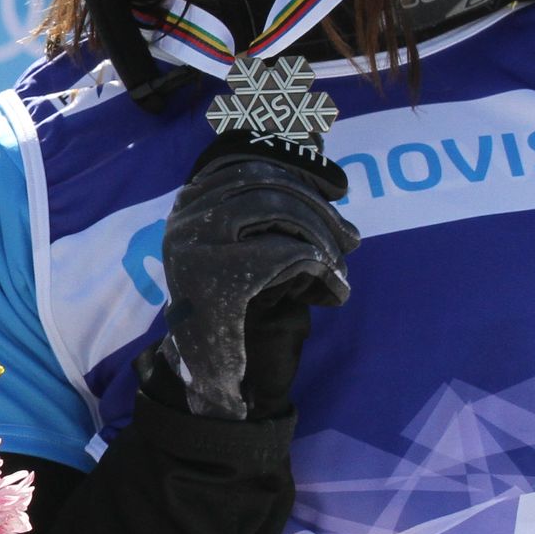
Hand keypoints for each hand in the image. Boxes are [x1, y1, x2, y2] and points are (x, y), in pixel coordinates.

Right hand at [151, 146, 359, 421]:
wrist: (209, 371)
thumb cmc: (233, 309)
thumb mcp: (241, 250)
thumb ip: (264, 211)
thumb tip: (318, 162)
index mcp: (188, 208)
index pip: (246, 166)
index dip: (296, 171)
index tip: (334, 187)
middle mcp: (185, 220)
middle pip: (265, 185)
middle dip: (317, 209)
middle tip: (349, 238)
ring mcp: (196, 247)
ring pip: (276, 210)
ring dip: (321, 235)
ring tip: (338, 264)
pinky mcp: (218, 278)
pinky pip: (285, 251)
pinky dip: (322, 266)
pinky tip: (334, 287)